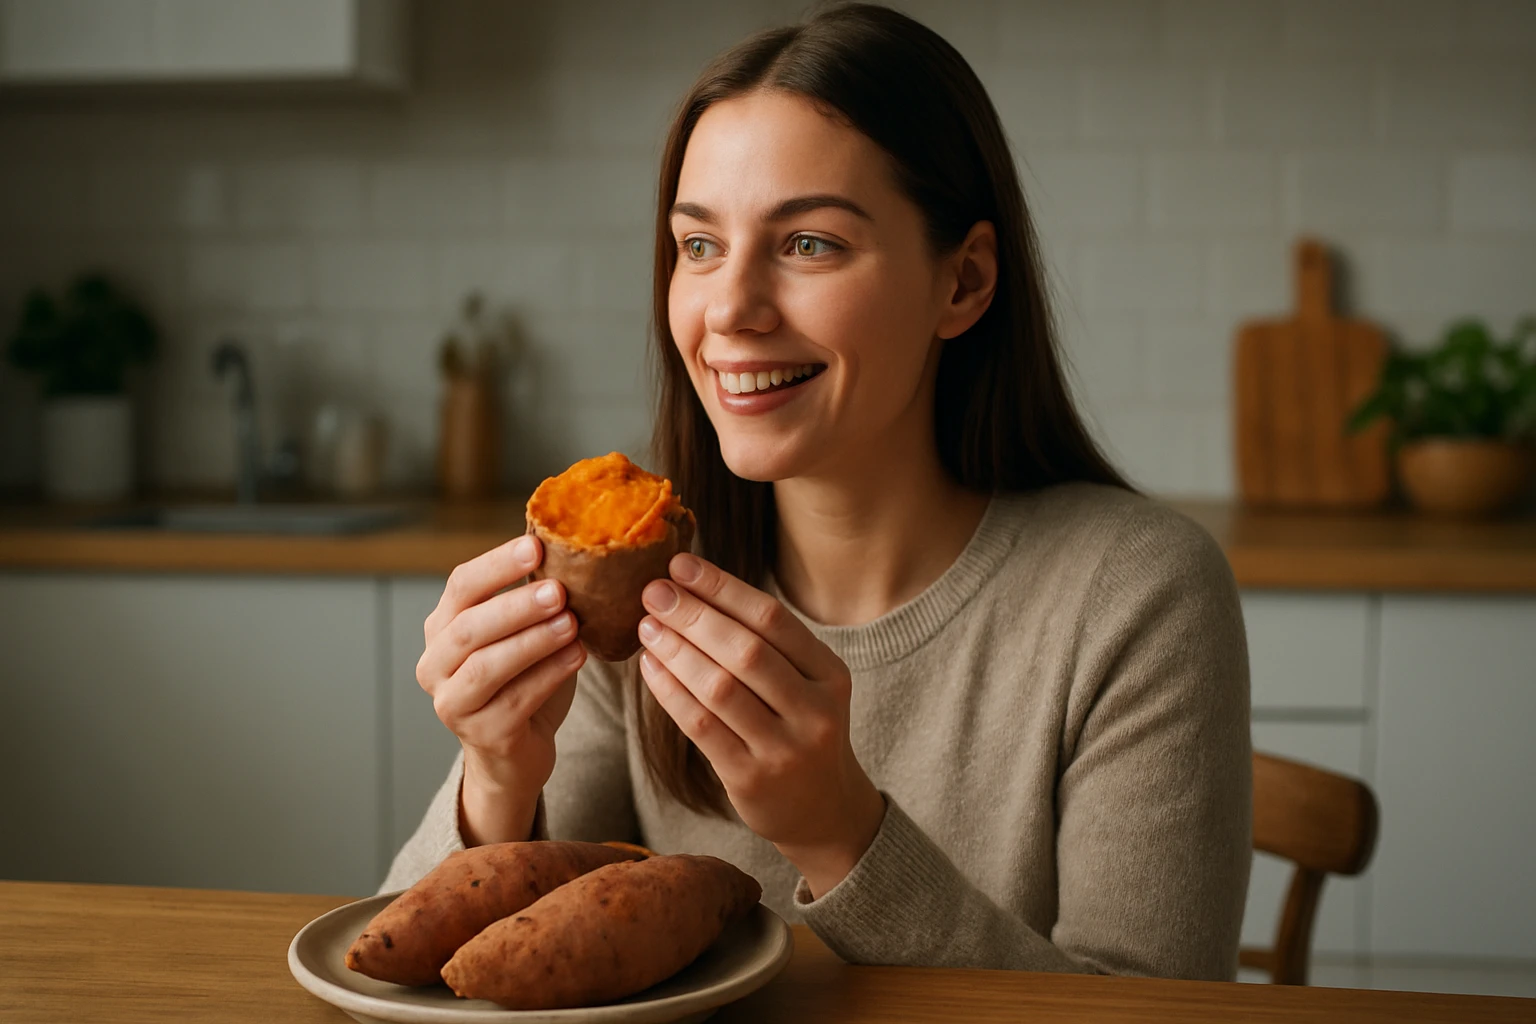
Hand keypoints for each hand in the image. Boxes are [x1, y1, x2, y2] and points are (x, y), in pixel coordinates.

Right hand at [417, 534, 586, 844]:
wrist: (516, 751)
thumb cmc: (523, 678)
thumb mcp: (520, 632)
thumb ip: (531, 595)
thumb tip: (568, 543)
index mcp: (442, 627)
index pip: (461, 585)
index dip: (497, 564)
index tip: (536, 546)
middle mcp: (435, 664)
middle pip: (469, 627)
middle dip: (516, 605)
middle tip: (559, 590)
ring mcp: (453, 703)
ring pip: (487, 665)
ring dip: (533, 640)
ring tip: (572, 623)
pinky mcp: (482, 735)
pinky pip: (516, 700)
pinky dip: (550, 674)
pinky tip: (577, 656)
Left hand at [636, 553, 885, 896]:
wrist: (823, 810)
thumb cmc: (801, 729)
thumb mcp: (806, 683)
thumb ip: (766, 643)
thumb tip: (692, 585)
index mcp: (830, 674)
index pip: (773, 619)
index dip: (723, 588)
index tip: (681, 565)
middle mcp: (815, 710)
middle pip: (746, 650)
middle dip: (693, 616)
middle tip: (653, 592)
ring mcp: (785, 748)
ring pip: (720, 688)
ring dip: (676, 651)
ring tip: (646, 626)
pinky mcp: (751, 779)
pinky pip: (701, 726)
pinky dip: (670, 692)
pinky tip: (650, 668)